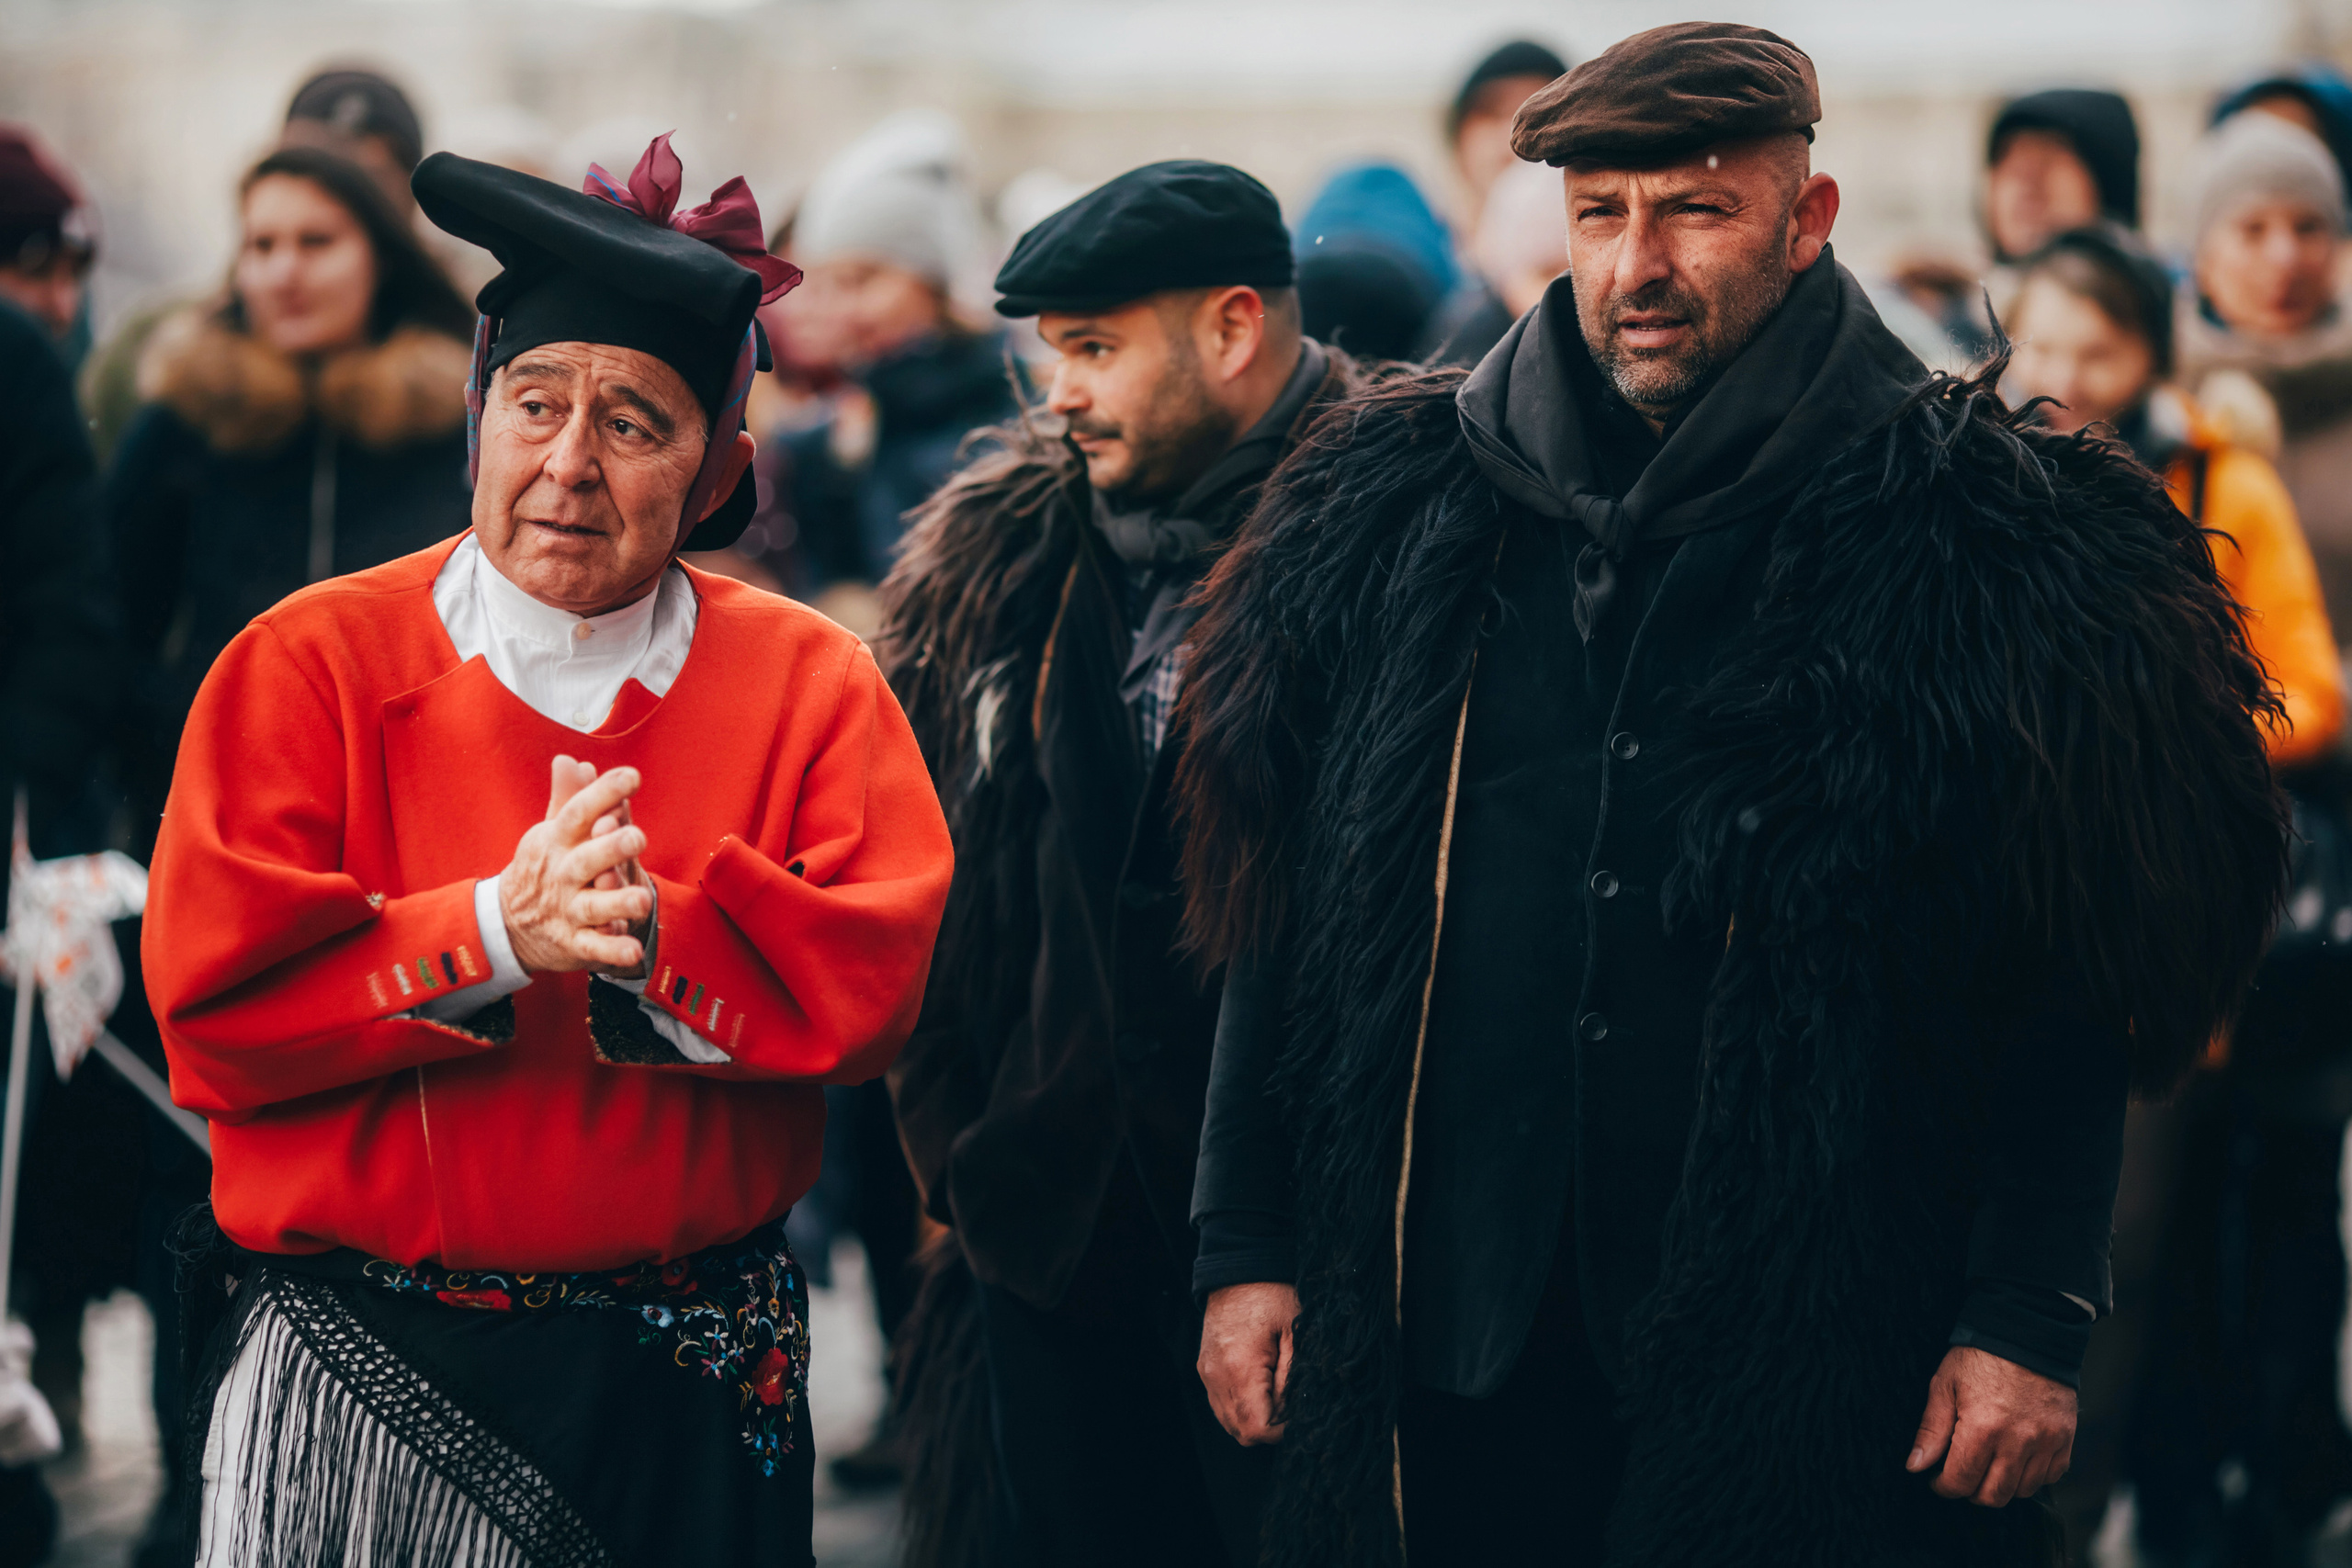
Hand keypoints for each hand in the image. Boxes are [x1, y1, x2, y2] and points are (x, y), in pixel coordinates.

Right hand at [499, 757, 653, 974]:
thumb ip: (568, 798)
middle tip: (638, 837)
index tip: (632, 776)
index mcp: (557, 842)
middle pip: (586, 860)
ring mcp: (567, 909)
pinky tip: (634, 950)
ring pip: (594, 906)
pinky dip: (612, 951)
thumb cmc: (543, 868)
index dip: (603, 794)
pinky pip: (594, 947)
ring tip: (644, 899)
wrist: (508, 924)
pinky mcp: (573, 942)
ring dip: (618, 902)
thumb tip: (570, 759)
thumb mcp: (551, 832)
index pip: (578, 813)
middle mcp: (563, 875)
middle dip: (610, 849)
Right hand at [1199, 1282, 1297, 1445]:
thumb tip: (1291, 1415)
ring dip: (1254, 1420)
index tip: (1299, 1412)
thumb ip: (1292, 1380)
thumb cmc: (1272, 1296)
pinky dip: (1241, 1408)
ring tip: (1276, 1394)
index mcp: (1240, 1369)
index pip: (1257, 1429)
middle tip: (1291, 1404)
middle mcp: (1217, 1377)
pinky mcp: (1205, 1369)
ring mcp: (1207, 1375)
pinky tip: (1260, 1388)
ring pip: (1229, 1423)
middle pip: (1241, 1433)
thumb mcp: (1295, 1334)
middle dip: (1269, 1428)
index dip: (1282, 1430)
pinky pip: (1221, 1406)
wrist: (1239, 1269)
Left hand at [1907, 1346, 2075, 1505]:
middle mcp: (2017, 1441)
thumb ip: (1931, 1430)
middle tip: (1962, 1475)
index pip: (1960, 1481)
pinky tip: (2017, 1460)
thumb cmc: (1980, 1357)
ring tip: (1988, 1466)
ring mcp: (2046, 1441)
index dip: (1943, 1486)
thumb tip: (1915, 1466)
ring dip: (2002, 1486)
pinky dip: (2033, 1476)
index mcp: (1982, 1429)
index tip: (1938, 1479)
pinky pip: (2051, 1476)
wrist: (2026, 1333)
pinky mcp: (2065, 1438)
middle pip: (1994, 1495)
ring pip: (2023, 1490)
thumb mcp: (1944, 1385)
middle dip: (1972, 1492)